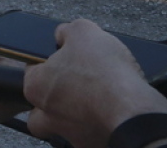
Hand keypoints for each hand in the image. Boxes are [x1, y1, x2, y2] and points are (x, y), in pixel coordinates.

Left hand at [24, 20, 166, 147]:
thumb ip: (68, 31)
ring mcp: (70, 134)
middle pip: (42, 106)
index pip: (32, 71)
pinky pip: (91, 135)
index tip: (66, 57)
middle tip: (78, 84)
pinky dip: (101, 125)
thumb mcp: (84, 31)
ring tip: (101, 99)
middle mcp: (46, 115)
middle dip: (57, 96)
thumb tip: (63, 34)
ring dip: (78, 113)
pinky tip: (116, 112)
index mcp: (36, 86)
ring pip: (65, 124)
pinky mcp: (92, 146)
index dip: (50, 60)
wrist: (134, 112)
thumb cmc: (104, 74)